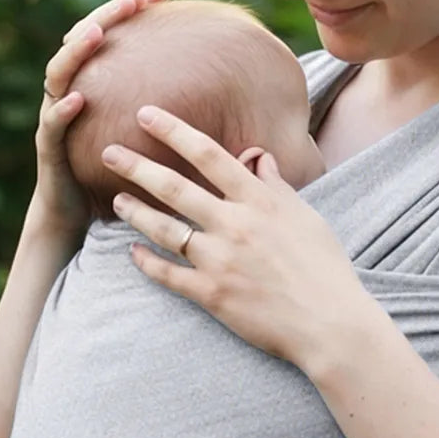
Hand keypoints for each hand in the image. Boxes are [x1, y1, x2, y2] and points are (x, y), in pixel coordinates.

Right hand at [33, 0, 166, 233]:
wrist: (75, 215)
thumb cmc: (118, 175)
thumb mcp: (151, 139)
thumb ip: (178, 115)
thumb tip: (235, 105)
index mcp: (95, 84)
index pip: (109, 34)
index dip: (129, 9)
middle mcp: (70, 93)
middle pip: (80, 41)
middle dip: (106, 16)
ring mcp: (55, 118)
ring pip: (58, 75)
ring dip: (76, 51)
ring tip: (95, 34)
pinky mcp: (48, 149)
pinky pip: (51, 125)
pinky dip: (62, 111)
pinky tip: (77, 100)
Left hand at [102, 106, 371, 368]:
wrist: (330, 323)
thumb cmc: (325, 267)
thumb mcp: (307, 217)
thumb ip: (277, 186)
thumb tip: (259, 157)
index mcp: (260, 201)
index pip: (210, 155)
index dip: (174, 131)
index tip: (146, 114)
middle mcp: (235, 225)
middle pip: (176, 188)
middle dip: (138, 167)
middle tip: (108, 151)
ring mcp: (220, 261)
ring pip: (165, 229)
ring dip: (136, 212)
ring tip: (117, 200)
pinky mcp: (212, 295)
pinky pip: (169, 275)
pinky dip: (147, 263)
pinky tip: (132, 252)